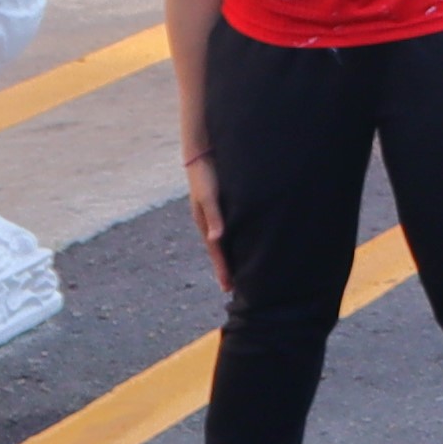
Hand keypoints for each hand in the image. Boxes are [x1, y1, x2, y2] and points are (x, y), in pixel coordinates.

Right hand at [183, 147, 230, 298]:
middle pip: (219, 250)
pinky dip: (233, 240)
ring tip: (239, 270)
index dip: (223, 270)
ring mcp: (215, 214)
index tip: (228, 289)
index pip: (216, 252)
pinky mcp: (221, 205)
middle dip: (226, 268)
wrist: (202, 154)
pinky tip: (240, 242)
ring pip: (223, 240)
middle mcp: (209, 222)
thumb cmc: (206, 176)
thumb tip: (216, 240)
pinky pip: (228, 227)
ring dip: (230, 255)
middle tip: (234, 287)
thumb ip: (214, 217)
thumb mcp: (209, 197)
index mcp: (205, 223)